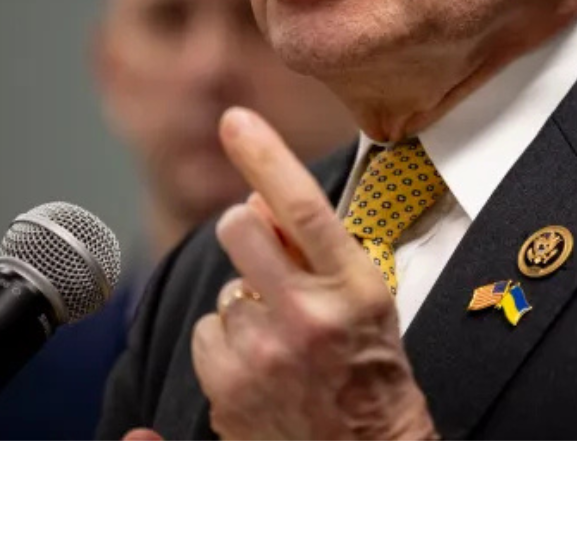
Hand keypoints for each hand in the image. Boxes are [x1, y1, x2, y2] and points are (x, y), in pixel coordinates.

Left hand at [188, 106, 436, 440]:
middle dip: (244, 233)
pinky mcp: (229, 392)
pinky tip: (259, 367)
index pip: (303, 205)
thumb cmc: (371, 369)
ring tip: (280, 341)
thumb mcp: (363, 297)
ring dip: (243, 307)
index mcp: (352, 286)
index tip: (236, 120)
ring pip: (223, 291)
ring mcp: (264, 357)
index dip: (266, 156)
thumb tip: (254, 202)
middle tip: (269, 265)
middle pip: (240, 232)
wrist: (369, 456)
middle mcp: (306, 317)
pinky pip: (205, 337)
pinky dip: (225, 346)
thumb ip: (312, 247)